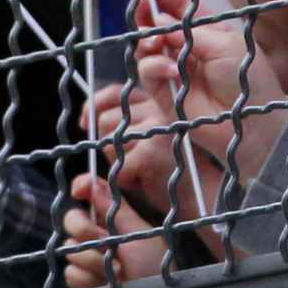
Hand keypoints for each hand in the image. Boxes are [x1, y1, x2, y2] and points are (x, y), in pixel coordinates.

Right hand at [60, 173, 175, 287]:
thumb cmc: (154, 265)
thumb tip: (94, 181)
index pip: (90, 195)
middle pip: (71, 219)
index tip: (80, 190)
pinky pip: (71, 273)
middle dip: (83, 229)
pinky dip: (90, 278)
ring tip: (117, 270)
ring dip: (93, 260)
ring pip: (69, 248)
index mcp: (112, 219)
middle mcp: (97, 235)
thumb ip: (114, 207)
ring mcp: (88, 258)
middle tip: (102, 240)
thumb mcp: (137, 231)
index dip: (82, 188)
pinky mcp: (83, 281)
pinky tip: (108, 284)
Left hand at [82, 80, 225, 241]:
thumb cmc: (171, 166)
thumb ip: (122, 123)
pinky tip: (145, 181)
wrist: (202, 194)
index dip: (94, 105)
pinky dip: (126, 180)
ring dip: (118, 162)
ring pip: (109, 143)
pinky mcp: (150, 152)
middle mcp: (158, 108)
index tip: (85, 121)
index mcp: (158, 100)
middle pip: (105, 120)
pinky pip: (119, 166)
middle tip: (132, 158)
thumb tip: (85, 118)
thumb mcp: (148, 136)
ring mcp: (155, 129)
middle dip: (109, 143)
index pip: (115, 93)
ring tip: (143, 169)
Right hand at [131, 0, 287, 182]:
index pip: (180, 7)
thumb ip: (188, 30)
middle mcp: (188, 48)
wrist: (251, 122)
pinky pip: (148, 73)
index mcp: (207, 30)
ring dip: (147, 40)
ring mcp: (175, 70)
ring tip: (155, 41)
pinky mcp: (165, 93)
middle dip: (146, 14)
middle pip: (157, 25)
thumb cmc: (248, 79)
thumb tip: (158, 21)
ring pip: (146, 47)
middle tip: (141, 5)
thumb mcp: (224, 43)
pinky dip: (154, 66)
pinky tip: (169, 69)